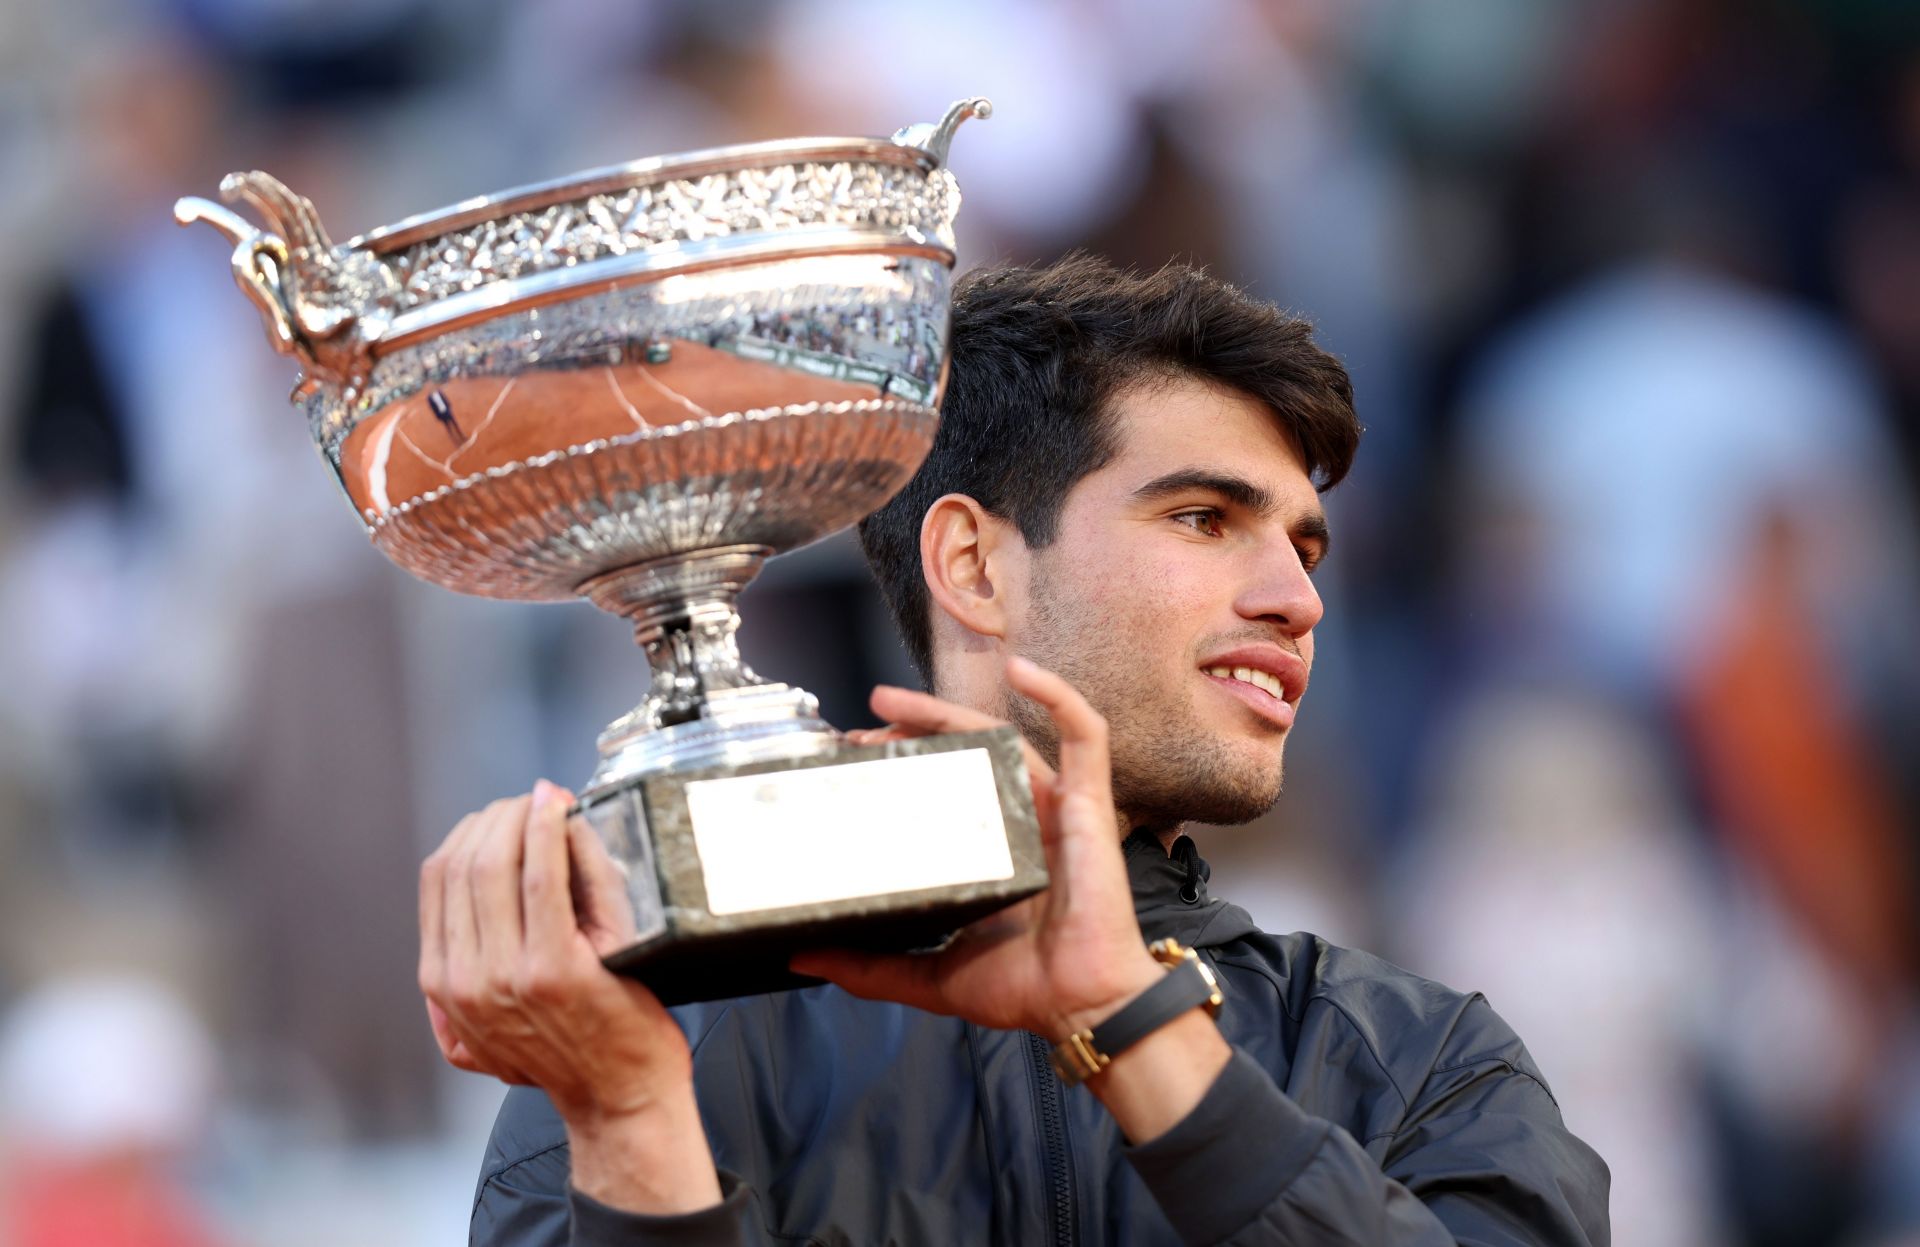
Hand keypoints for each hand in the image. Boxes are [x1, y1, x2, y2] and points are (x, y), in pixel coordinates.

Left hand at [791, 656, 1163, 1040]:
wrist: (1081, 1006)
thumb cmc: (1024, 989)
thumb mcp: (929, 974)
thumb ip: (869, 967)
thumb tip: (801, 957)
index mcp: (988, 851)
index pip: (940, 788)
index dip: (899, 765)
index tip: (851, 757)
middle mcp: (1019, 820)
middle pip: (962, 755)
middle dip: (910, 731)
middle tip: (861, 725)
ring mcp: (1055, 807)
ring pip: (1003, 736)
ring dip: (948, 711)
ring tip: (893, 700)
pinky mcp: (1090, 803)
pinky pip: (1085, 734)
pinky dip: (1057, 695)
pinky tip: (1021, 670)